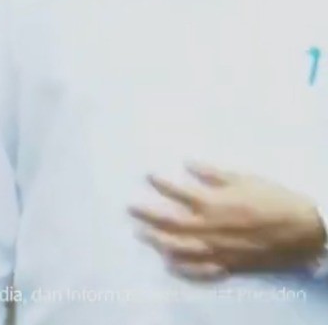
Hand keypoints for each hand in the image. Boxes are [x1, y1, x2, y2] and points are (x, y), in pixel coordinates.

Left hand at [129, 164, 325, 278]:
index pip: (177, 192)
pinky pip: (200, 271)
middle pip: (169, 223)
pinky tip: (170, 264)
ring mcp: (217, 250)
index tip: (146, 175)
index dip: (159, 182)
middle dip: (146, 215)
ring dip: (157, 242)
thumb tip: (187, 163)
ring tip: (142, 235)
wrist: (306, 232)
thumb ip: (213, 173)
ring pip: (179, 249)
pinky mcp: (228, 265)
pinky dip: (183, 269)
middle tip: (130, 209)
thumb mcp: (246, 179)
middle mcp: (209, 229)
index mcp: (213, 204)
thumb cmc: (275, 201)